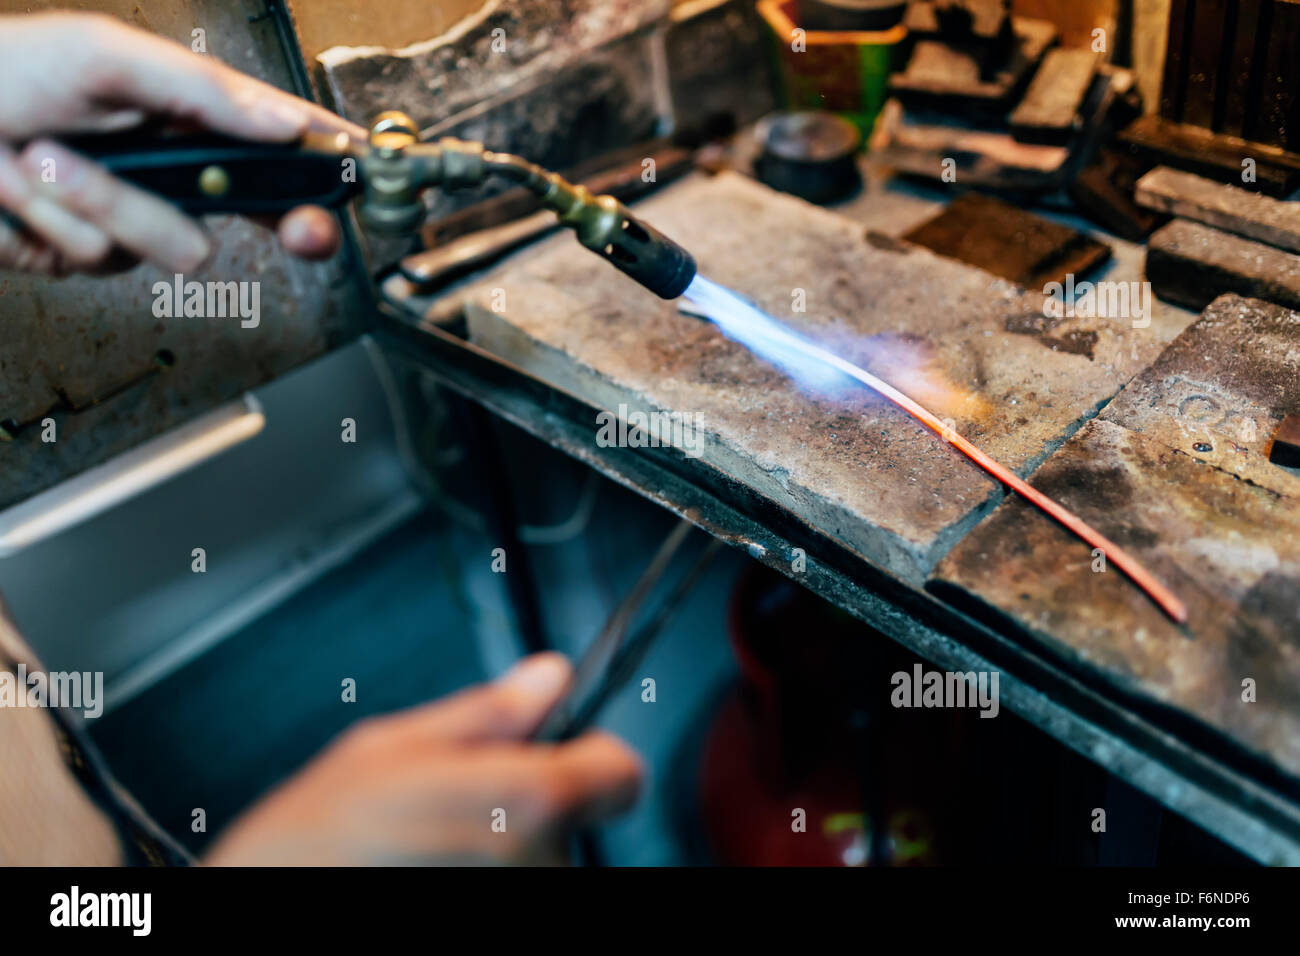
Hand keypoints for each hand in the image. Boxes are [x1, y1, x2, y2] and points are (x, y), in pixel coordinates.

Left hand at [0, 12, 365, 274]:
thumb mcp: (110, 56)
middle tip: (307, 232)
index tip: (370, 182)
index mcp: (189, 111)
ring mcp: (140, 213)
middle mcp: (174, 166)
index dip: (329, 162)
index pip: (280, 138)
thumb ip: (205, 93)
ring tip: (42, 159)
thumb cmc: (4, 70)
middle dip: (282, 220)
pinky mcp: (97, 252)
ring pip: (178, 243)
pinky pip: (110, 258)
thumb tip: (282, 122)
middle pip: (262, 210)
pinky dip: (61, 219)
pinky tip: (24, 188)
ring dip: (105, 200)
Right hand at [203, 654, 643, 865]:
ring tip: (434, 844)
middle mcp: (541, 863)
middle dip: (532, 803)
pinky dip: (484, 877)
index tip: (564, 754)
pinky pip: (516, 886)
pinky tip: (434, 872)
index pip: (623, 774)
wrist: (274, 901)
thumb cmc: (324, 834)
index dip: (594, 757)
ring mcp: (523, 901)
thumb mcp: (400, 744)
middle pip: (575, 816)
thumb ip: (492, 713)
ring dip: (505, 847)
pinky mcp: (505, 925)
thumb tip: (549, 676)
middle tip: (460, 803)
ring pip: (542, 857)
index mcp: (530, 800)